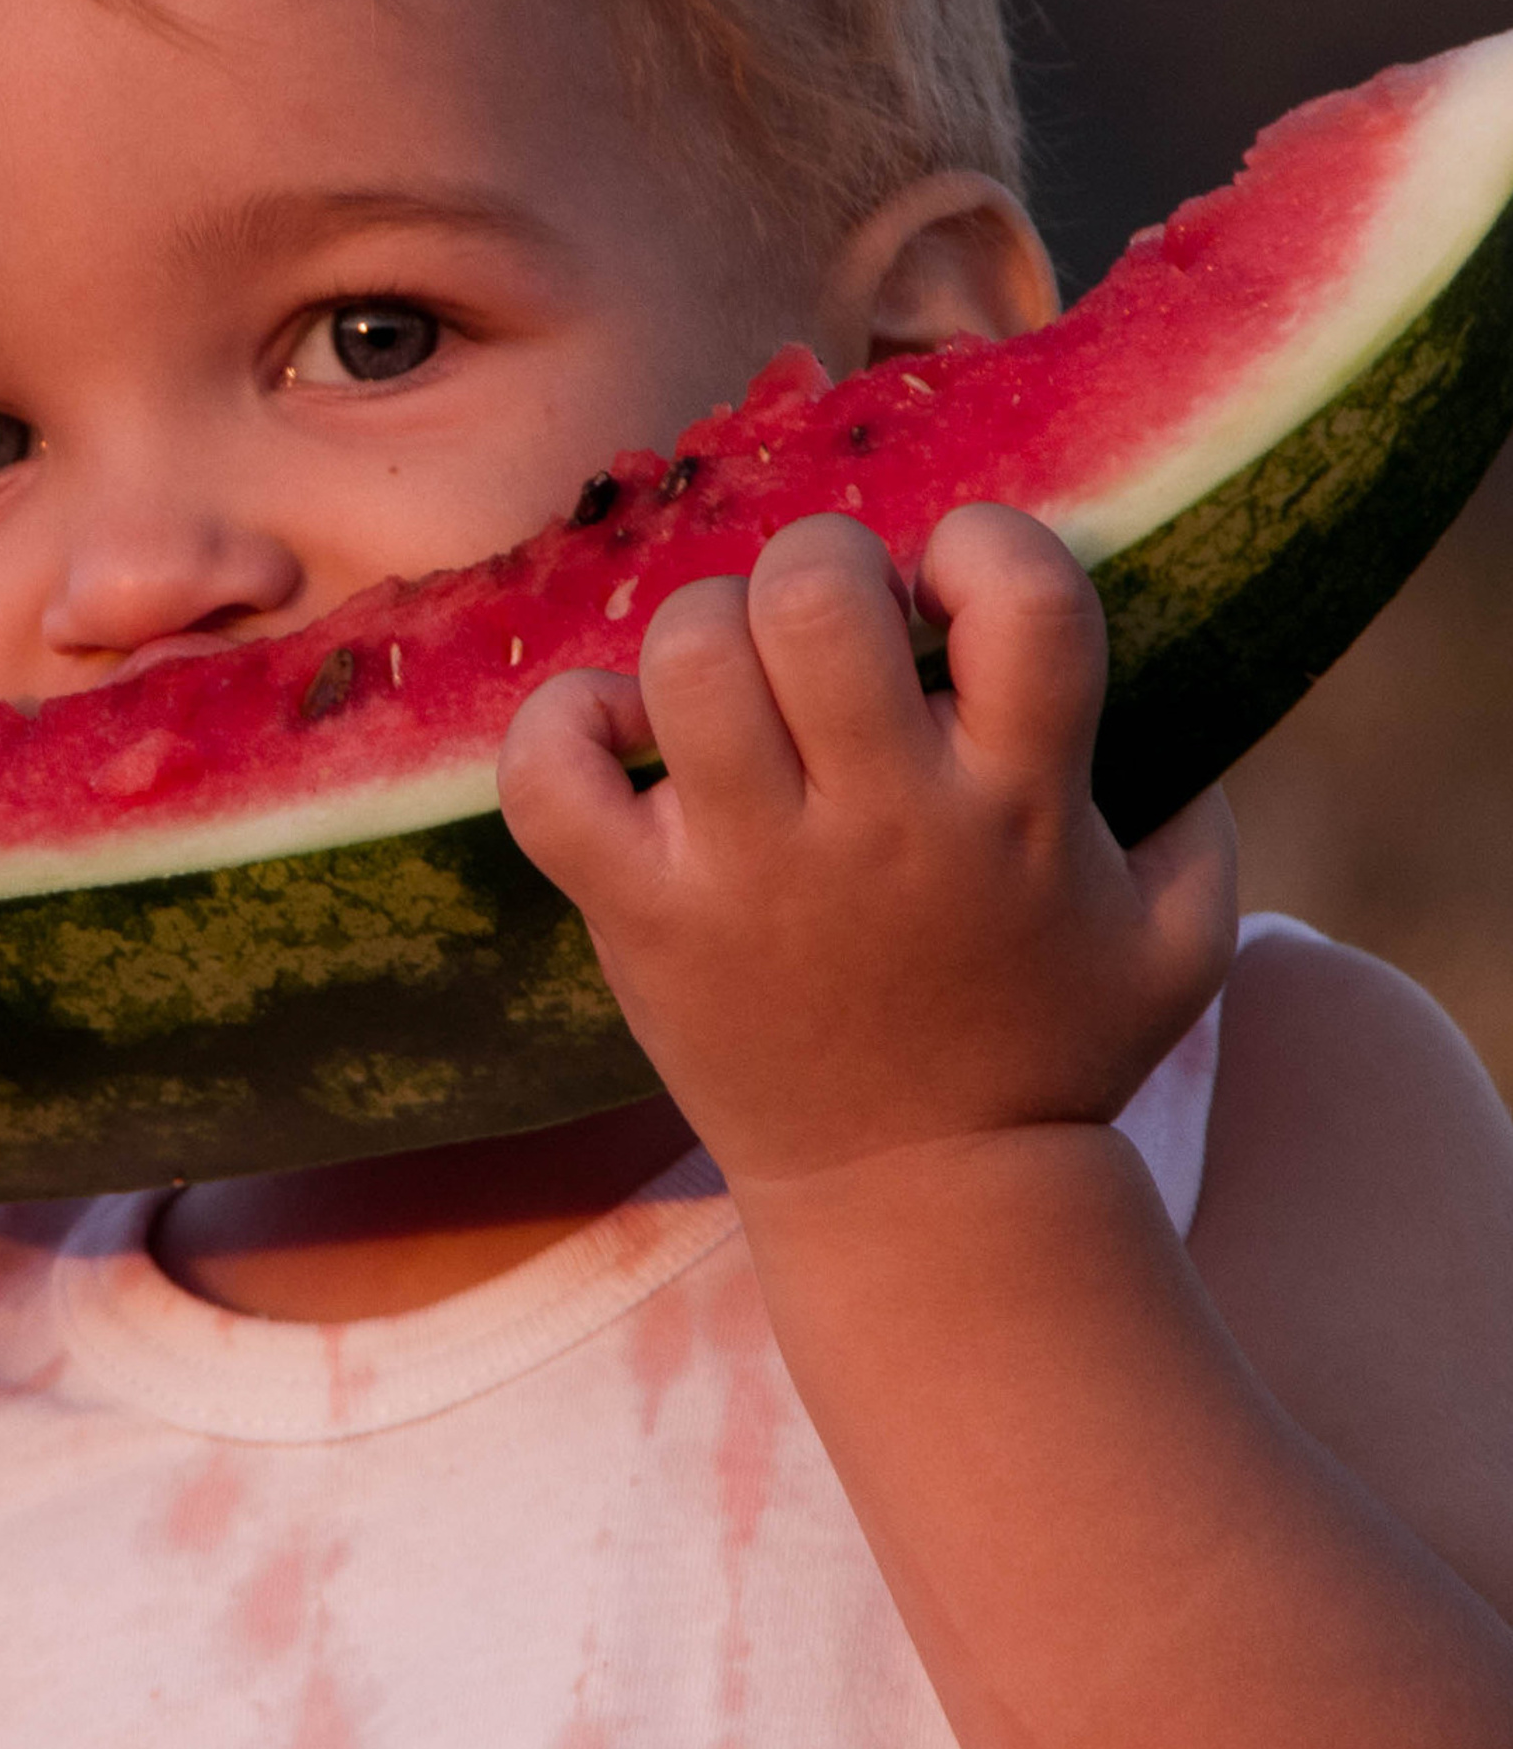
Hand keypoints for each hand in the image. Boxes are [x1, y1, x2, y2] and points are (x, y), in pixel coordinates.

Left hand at [498, 504, 1235, 1190]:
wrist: (921, 1202)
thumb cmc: (1048, 1048)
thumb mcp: (1178, 938)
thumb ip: (1196, 806)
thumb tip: (1173, 679)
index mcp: (1022, 805)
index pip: (1024, 594)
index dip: (985, 546)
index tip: (952, 596)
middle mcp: (886, 824)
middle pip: (816, 593)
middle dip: (822, 565)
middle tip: (830, 633)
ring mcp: (752, 871)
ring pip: (689, 653)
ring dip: (705, 628)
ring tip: (735, 683)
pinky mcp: (645, 917)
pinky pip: (551, 771)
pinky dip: (565, 722)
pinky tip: (623, 739)